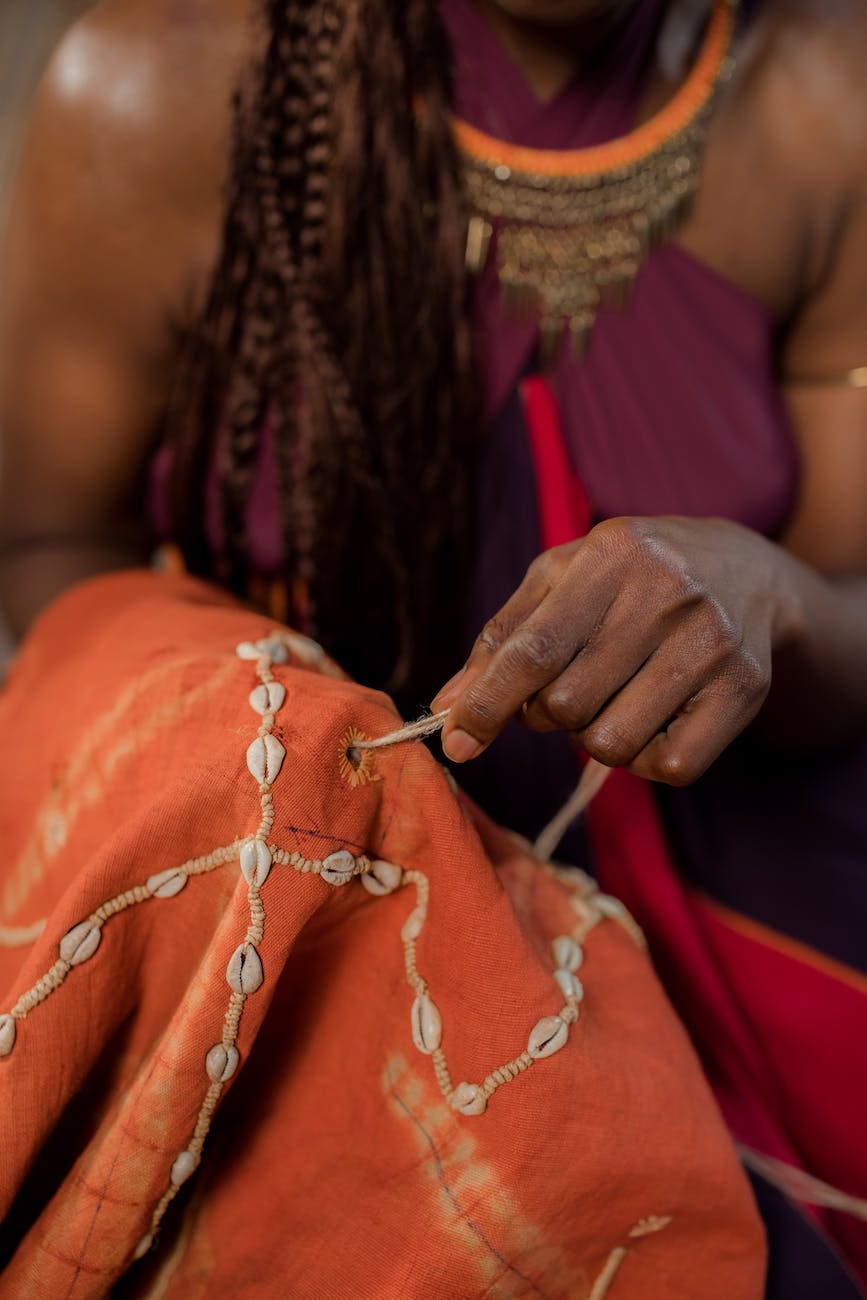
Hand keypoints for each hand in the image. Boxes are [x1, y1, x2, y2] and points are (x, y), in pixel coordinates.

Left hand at [433, 517, 799, 784]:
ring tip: (613, 698)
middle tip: (569, 687)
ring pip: (612, 744)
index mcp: (612, 556)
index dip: (486, 704)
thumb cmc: (631, 578)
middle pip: (566, 706)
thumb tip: (446, 706)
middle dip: (548, 714)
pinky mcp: (745, 690)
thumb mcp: (562, 580)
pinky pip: (669, 766)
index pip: (533, 650)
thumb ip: (502, 637)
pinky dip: (645, 759)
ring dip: (595, 737)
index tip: (455, 742)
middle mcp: (667, 595)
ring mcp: (712, 644)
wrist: (747, 573)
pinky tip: (652, 718)